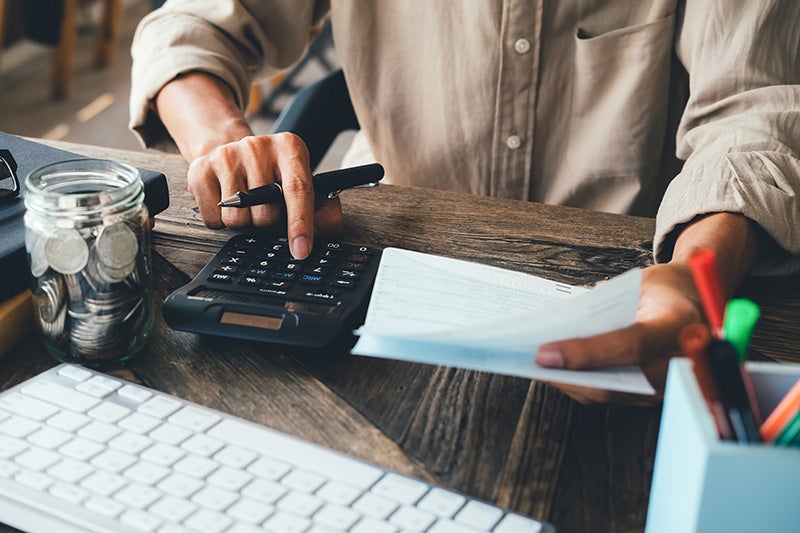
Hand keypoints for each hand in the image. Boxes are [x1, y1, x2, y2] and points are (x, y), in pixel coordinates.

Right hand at [187, 133, 342, 258]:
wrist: (230, 150)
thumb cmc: (272, 173)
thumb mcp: (303, 182)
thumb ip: (323, 209)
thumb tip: (322, 230)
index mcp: (289, 148)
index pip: (298, 190)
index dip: (300, 224)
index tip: (301, 250)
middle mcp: (257, 146)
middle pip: (265, 214)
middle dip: (268, 223)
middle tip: (265, 207)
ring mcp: (226, 156)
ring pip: (237, 220)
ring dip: (244, 223)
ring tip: (246, 203)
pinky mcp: (200, 169)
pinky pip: (213, 219)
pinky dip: (221, 221)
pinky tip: (226, 202)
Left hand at [534, 212, 764, 404]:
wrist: (694, 301)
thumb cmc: (662, 289)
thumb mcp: (638, 283)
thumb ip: (605, 306)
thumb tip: (557, 330)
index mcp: (680, 324)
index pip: (630, 345)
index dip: (584, 353)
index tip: (544, 353)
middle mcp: (682, 362)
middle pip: (616, 382)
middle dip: (568, 376)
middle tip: (532, 363)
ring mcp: (670, 385)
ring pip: (611, 394)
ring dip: (570, 383)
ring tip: (538, 368)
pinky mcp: (656, 394)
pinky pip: (613, 395)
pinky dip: (583, 385)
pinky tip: (558, 372)